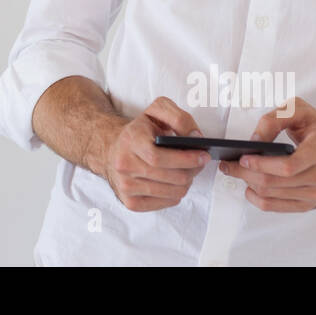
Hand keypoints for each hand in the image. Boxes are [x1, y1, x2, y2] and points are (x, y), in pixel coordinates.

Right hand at [102, 97, 208, 211]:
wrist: (112, 148)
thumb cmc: (139, 131)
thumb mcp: (156, 112)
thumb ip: (178, 118)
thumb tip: (195, 136)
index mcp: (130, 140)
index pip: (158, 157)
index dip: (185, 159)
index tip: (203, 155)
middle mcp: (124, 165)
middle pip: (170, 177)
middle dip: (192, 170)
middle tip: (200, 162)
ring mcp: (125, 186)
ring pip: (172, 192)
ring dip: (187, 182)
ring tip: (188, 171)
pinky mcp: (131, 202)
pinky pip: (166, 203)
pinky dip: (177, 193)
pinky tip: (174, 182)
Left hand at [218, 97, 315, 211]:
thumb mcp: (300, 110)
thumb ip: (274, 119)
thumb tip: (253, 141)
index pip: (289, 166)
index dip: (262, 164)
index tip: (244, 157)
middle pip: (274, 182)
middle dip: (245, 173)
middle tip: (228, 164)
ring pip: (272, 196)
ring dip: (248, 184)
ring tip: (236, 171)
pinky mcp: (309, 205)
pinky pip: (276, 207)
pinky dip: (257, 198)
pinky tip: (249, 186)